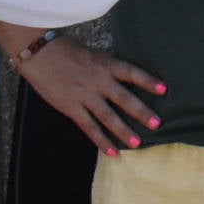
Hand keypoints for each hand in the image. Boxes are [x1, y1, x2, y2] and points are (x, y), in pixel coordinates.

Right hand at [12, 36, 165, 155]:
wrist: (39, 53)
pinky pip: (89, 127)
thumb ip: (108, 68)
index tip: (164, 89)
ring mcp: (85, 95)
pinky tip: (112, 152)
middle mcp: (98, 80)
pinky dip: (101, 141)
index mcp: (106, 64)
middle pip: (124, 98)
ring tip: (137, 143)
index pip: (132, 72)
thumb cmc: (67, 51)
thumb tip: (125, 79)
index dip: (148, 81)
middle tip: (157, 124)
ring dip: (123, 131)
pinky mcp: (71, 108)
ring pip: (108, 117)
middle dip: (141, 112)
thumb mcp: (94, 54)